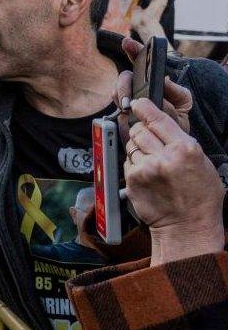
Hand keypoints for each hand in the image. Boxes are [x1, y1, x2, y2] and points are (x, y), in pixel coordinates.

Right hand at [114, 37, 191, 143]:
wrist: (169, 141)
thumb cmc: (178, 119)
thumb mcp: (184, 103)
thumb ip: (176, 91)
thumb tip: (164, 80)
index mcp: (154, 80)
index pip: (141, 60)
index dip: (133, 49)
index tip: (127, 43)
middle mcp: (138, 87)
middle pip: (125, 77)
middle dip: (124, 85)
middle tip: (128, 101)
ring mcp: (128, 100)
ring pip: (115, 92)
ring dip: (121, 99)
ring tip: (128, 110)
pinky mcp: (121, 114)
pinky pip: (113, 109)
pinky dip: (119, 114)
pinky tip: (126, 119)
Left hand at [123, 98, 224, 265]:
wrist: (187, 226)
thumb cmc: (199, 196)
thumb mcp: (201, 162)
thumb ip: (180, 142)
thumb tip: (160, 125)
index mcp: (185, 148)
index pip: (157, 119)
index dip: (144, 108)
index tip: (137, 103)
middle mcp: (164, 156)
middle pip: (138, 130)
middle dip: (142, 133)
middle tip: (151, 144)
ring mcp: (146, 168)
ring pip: (131, 146)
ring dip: (138, 151)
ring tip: (153, 165)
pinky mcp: (132, 180)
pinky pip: (127, 163)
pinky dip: (134, 166)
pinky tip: (147, 176)